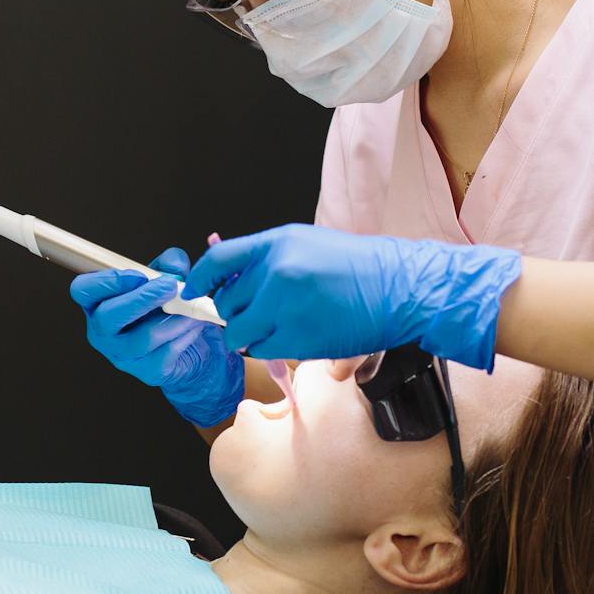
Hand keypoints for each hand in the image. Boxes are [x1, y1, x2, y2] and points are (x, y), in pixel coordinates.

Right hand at [69, 247, 243, 426]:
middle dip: (141, 299)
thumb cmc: (167, 309)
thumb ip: (169, 265)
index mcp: (98, 303)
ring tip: (190, 307)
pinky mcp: (148, 372)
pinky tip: (193, 325)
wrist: (191, 346)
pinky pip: (165, 352)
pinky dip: (184, 335)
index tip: (138, 275)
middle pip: (107, 317)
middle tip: (170, 286)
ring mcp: (122, 356)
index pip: (82, 290)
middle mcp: (103, 332)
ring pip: (143, 337)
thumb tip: (174, 266)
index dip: (107, 281)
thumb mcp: (167, 279)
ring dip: (173, 317)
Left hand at [182, 224, 523, 369]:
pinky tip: (289, 338)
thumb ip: (266, 260)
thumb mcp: (306, 244)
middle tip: (254, 315)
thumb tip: (227, 283)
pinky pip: (262, 350)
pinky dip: (268, 350)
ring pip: (238, 332)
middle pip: (226, 303)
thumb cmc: (355, 267)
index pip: (218, 262)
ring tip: (272, 329)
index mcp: (277, 243)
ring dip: (248, 336)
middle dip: (233, 313)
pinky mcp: (299, 337)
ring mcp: (286, 306)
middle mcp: (276, 272)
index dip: (199, 279)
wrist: (399, 287)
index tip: (194, 291)